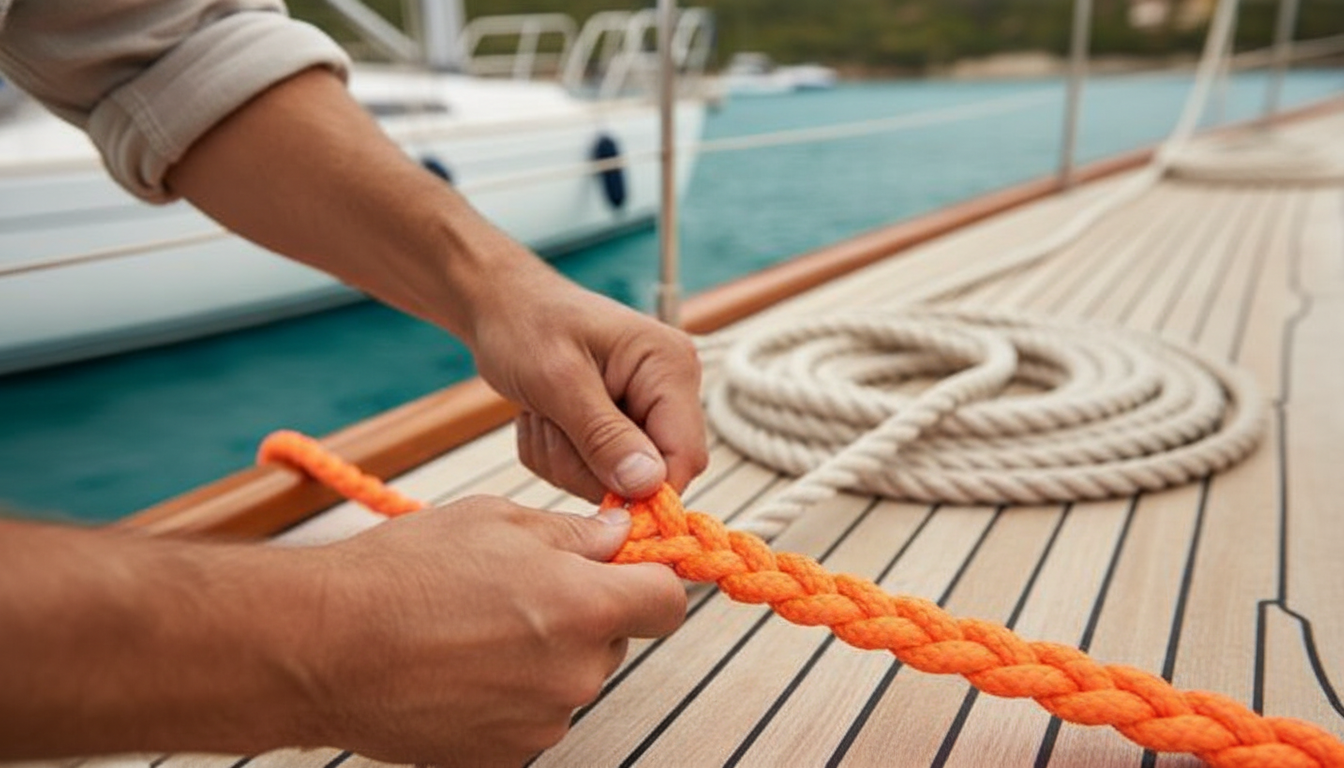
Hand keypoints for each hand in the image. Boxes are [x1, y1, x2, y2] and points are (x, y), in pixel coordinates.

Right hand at [302, 496, 685, 765]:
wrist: (324, 648)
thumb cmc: (401, 575)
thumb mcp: (494, 520)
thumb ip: (571, 534)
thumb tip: (617, 535)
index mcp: (584, 606)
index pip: (667, 603)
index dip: (650, 581)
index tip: (629, 572)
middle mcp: (574, 673)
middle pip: (613, 641)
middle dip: (584, 615)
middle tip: (522, 590)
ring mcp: (541, 722)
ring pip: (569, 679)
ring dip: (544, 655)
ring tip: (474, 628)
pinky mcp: (506, 755)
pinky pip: (532, 715)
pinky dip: (510, 694)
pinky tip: (460, 667)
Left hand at [467, 252, 708, 501]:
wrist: (503, 308)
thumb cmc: (527, 324)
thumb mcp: (558, 381)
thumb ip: (602, 435)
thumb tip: (647, 484)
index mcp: (670, 367)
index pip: (686, 456)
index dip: (647, 490)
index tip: (596, 492)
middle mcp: (669, 391)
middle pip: (648, 475)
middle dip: (589, 466)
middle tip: (550, 425)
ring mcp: (646, 410)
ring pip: (616, 480)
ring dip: (566, 459)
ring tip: (544, 415)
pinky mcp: (623, 427)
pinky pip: (595, 473)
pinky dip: (560, 456)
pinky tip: (546, 419)